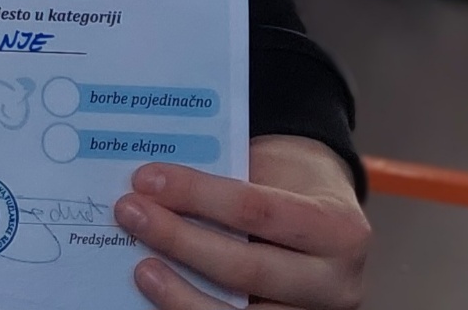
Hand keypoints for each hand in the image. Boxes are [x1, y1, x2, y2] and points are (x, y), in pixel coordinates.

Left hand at [115, 134, 367, 307]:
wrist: (328, 219)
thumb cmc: (288, 187)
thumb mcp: (274, 169)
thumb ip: (226, 177)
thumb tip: (152, 186)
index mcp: (337, 227)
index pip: (254, 209)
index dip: (196, 195)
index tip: (146, 180)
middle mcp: (337, 283)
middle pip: (246, 269)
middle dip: (179, 240)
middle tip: (130, 214)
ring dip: (182, 295)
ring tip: (142, 269)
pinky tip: (164, 300)